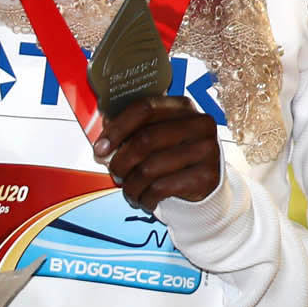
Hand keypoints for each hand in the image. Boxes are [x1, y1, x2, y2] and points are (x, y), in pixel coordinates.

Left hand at [97, 94, 220, 209]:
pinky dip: (145, 198)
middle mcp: (199, 124)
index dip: (117, 129)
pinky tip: (145, 199)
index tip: (100, 148)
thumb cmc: (173, 156)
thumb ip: (132, 133)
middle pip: (145, 139)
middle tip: (115, 174)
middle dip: (121, 161)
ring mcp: (206, 150)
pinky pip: (162, 188)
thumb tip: (103, 146)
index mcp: (183, 107)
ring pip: (150, 168)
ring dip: (131, 185)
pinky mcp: (207, 176)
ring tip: (129, 191)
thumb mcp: (157, 137)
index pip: (144, 108)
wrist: (205, 184)